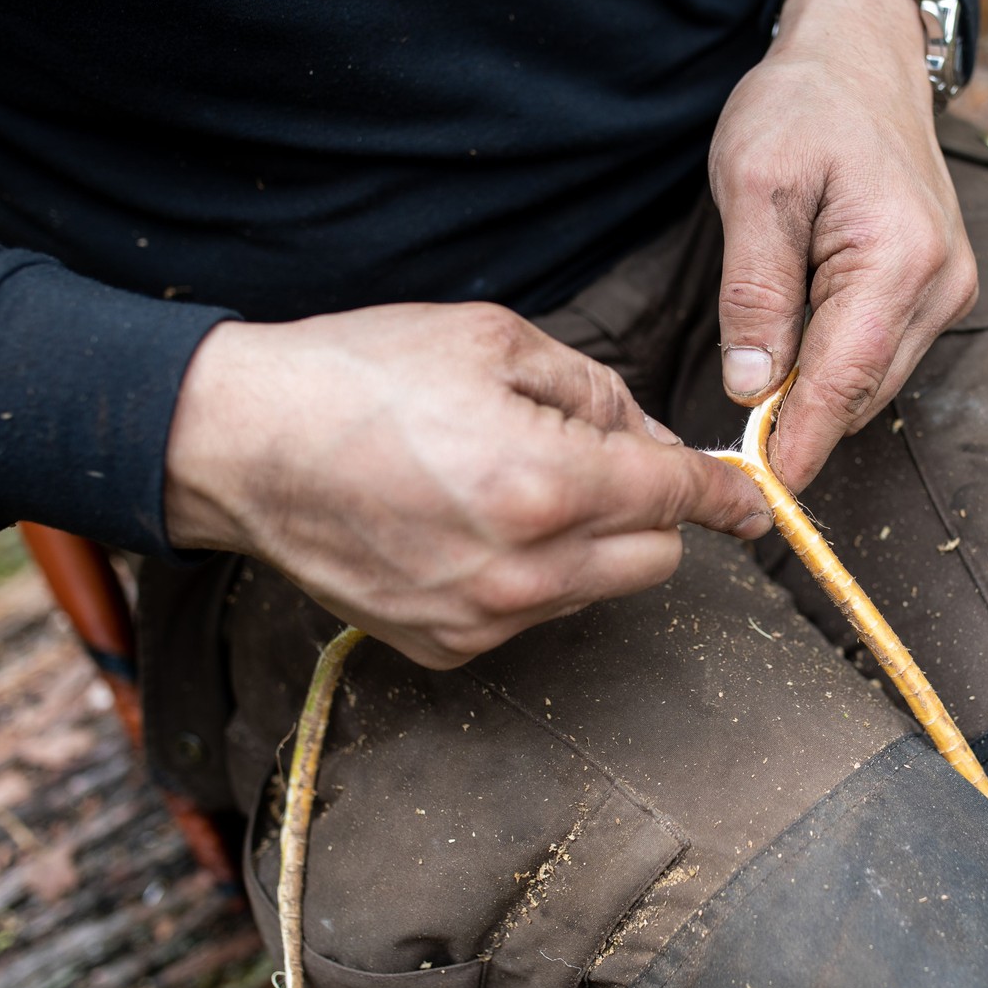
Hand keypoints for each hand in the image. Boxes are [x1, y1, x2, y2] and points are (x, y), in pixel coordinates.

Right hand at [163, 305, 769, 667]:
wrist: (238, 445)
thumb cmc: (359, 375)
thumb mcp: (493, 340)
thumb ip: (596, 392)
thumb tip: (654, 438)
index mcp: (548, 484)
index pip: (679, 497)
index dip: (724, 494)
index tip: (749, 502)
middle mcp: (527, 570)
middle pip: (655, 559)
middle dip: (649, 511)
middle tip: (597, 462)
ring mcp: (484, 618)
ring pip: (597, 592)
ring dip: (589, 545)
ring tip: (511, 485)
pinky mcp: (446, 647)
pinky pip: (532, 615)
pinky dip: (529, 577)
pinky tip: (470, 526)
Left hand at [709, 0, 977, 491]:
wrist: (863, 56)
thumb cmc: (804, 106)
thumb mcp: (754, 184)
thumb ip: (754, 290)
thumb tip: (752, 387)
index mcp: (899, 257)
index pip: (846, 379)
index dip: (801, 443)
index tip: (764, 495)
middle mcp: (941, 283)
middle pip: (864, 391)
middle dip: (801, 425)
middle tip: (735, 454)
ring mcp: (950, 289)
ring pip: (874, 379)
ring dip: (818, 396)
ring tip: (755, 396)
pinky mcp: (940, 290)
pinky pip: (883, 352)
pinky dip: (838, 367)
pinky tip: (794, 355)